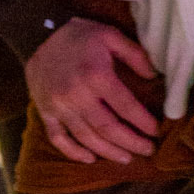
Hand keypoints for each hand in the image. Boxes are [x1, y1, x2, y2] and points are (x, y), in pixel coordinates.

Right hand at [25, 18, 160, 164]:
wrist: (36, 35)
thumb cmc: (80, 36)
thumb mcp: (110, 35)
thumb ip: (135, 55)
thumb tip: (153, 77)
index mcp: (96, 75)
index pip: (126, 106)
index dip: (144, 122)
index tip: (157, 131)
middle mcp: (77, 95)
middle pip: (108, 128)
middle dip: (131, 143)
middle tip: (148, 150)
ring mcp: (59, 106)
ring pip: (87, 138)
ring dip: (109, 152)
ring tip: (127, 158)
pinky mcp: (45, 112)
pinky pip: (59, 139)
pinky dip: (74, 152)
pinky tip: (90, 158)